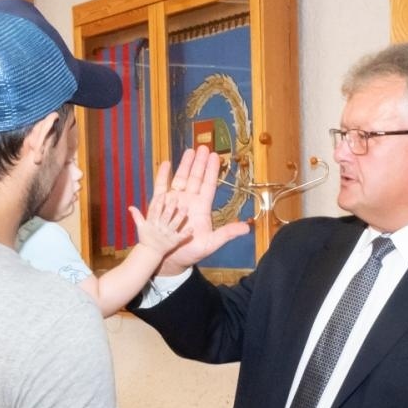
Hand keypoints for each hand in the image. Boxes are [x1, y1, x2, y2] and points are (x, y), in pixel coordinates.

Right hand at [128, 185, 188, 256]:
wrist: (149, 253)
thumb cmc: (145, 238)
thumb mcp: (140, 227)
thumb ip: (137, 216)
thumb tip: (130, 207)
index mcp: (151, 224)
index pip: (155, 211)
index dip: (158, 203)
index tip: (163, 194)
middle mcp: (159, 228)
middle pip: (165, 216)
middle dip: (170, 207)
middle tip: (176, 198)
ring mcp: (167, 235)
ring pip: (174, 224)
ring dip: (180, 217)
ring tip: (186, 208)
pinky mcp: (173, 242)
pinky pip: (180, 237)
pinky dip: (186, 234)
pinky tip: (192, 229)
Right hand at [154, 147, 251, 276]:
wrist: (170, 261)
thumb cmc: (191, 253)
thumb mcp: (211, 243)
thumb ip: (227, 234)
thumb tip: (246, 228)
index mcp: (201, 208)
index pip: (208, 185)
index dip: (212, 171)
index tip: (215, 157)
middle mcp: (189, 201)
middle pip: (195, 177)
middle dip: (199, 162)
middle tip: (203, 147)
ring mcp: (175, 201)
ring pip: (181, 178)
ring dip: (185, 165)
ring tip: (189, 151)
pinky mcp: (160, 205)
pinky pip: (161, 187)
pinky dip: (163, 175)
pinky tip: (166, 163)